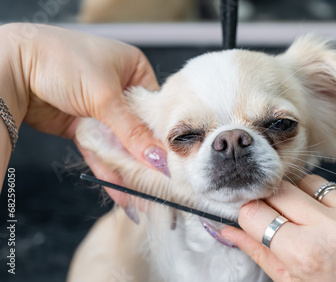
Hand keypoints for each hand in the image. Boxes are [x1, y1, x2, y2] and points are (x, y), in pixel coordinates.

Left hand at [0, 23, 167, 204]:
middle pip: (138, 129)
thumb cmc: (63, 61)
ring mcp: (100, 109)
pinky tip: (121, 191)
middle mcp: (120, 89)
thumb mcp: (105, 96)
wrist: (13, 66)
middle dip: (144, 158)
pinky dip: (108, 169)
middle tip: (158, 185)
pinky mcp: (81, 125)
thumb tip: (159, 159)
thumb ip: (133, 132)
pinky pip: (99, 150)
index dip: (162, 136)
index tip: (172, 163)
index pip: (155, 108)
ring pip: (118, 143)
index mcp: (134, 69)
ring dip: (126, 169)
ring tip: (140, 196)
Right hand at [222, 175, 335, 281]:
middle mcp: (335, 229)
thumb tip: (226, 230)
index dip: (249, 215)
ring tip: (313, 225)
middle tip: (278, 218)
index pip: (255, 212)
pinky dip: (333, 203)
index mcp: (306, 255)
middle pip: (280, 190)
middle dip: (272, 201)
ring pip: (310, 182)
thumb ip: (259, 253)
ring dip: (304, 199)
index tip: (252, 218)